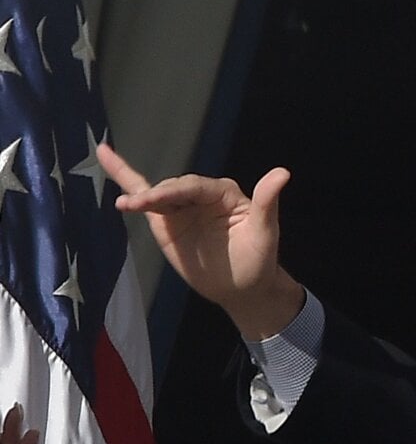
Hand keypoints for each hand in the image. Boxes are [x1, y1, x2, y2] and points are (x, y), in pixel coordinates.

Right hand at [98, 143, 305, 339]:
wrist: (243, 288)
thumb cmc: (258, 259)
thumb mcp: (265, 232)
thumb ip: (267, 202)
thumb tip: (283, 172)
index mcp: (224, 193)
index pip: (195, 187)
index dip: (174, 191)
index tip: (155, 199)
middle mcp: (201, 194)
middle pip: (173, 189)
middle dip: (156, 196)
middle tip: (138, 205)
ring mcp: (182, 206)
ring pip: (157, 193)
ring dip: (139, 196)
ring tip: (127, 204)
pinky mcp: (166, 220)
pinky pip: (144, 195)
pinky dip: (125, 177)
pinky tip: (105, 155)